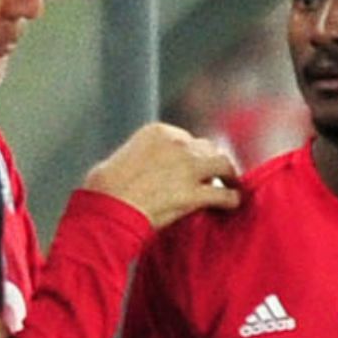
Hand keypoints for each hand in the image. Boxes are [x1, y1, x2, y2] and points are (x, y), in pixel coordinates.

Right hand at [83, 122, 240, 229]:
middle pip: (207, 148)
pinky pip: (224, 194)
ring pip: (222, 164)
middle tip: (214, 176)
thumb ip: (142, 157)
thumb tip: (143, 168)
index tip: (191, 166)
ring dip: (228, 175)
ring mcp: (188, 168)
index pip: (186, 139)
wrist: (107, 206)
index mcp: (159, 132)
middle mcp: (178, 144)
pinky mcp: (194, 194)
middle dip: (209, 162)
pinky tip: (231, 205)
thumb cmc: (105, 188)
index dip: (191, 154)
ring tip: (230, 185)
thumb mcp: (122, 158)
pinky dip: (231, 199)